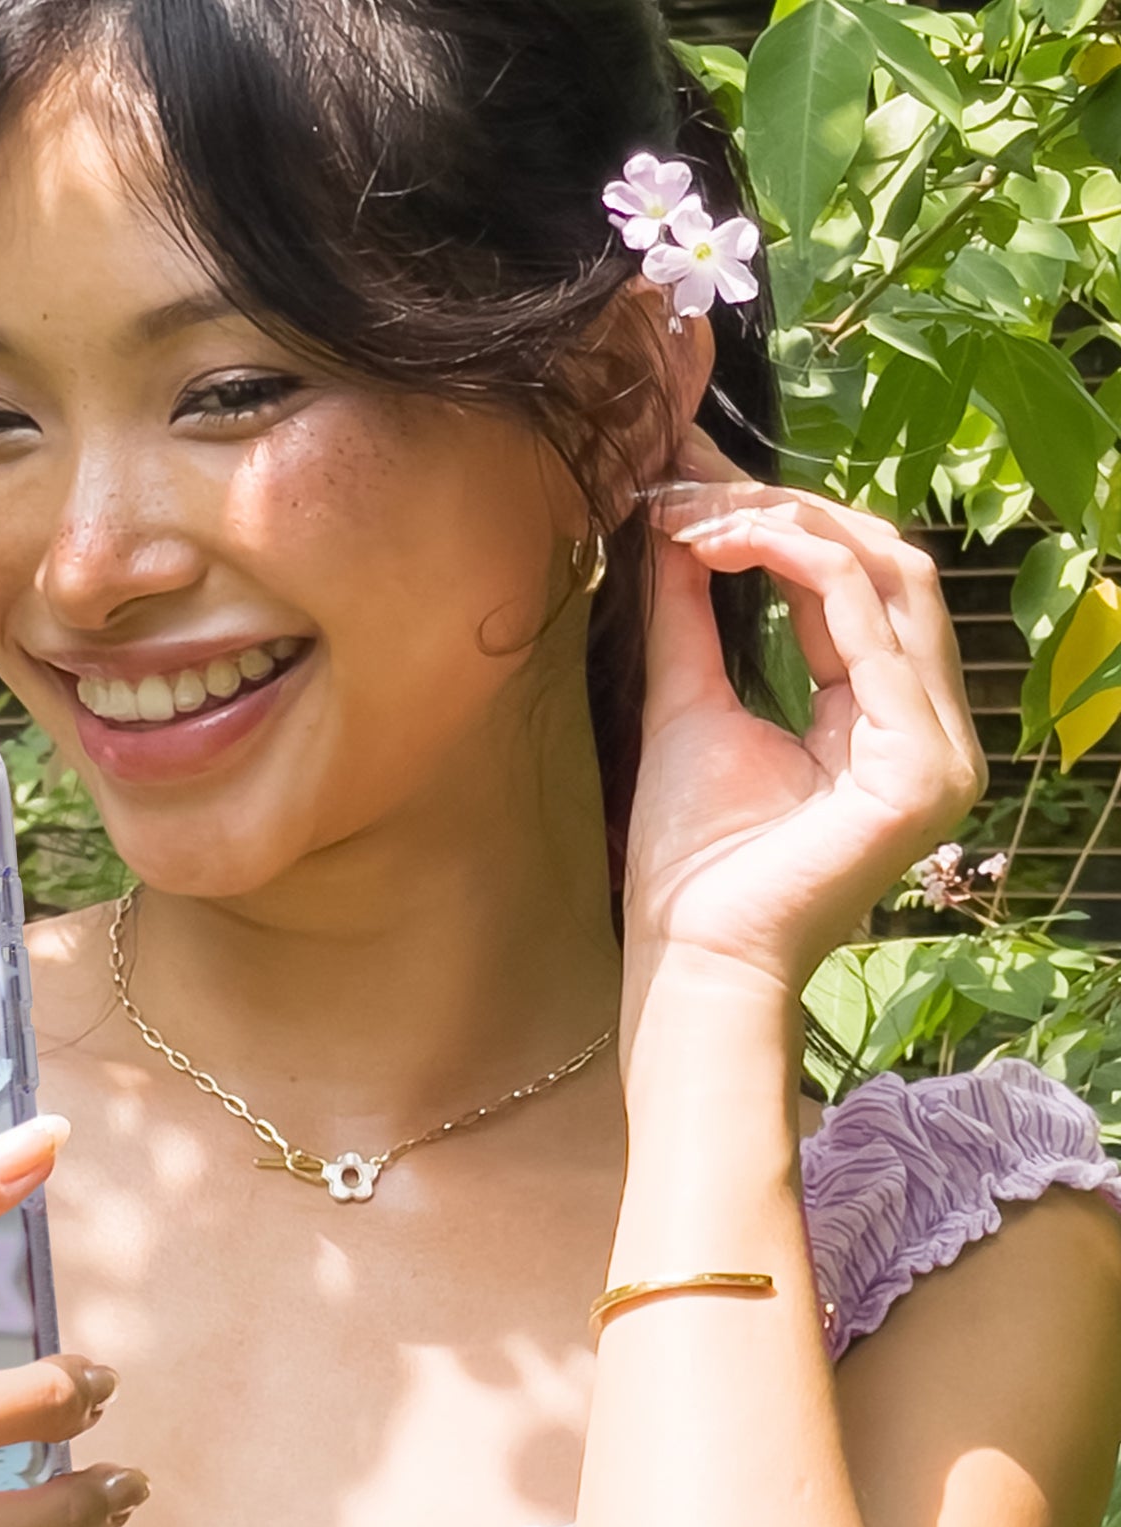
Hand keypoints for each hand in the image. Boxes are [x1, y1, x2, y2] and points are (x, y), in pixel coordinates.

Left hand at [624, 427, 986, 996]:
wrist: (693, 954)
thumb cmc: (692, 860)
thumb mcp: (689, 708)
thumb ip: (690, 620)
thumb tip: (674, 529)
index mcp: (887, 718)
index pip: (855, 585)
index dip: (775, 521)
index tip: (686, 488)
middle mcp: (931, 724)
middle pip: (883, 564)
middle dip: (781, 509)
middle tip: (686, 484)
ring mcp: (940, 745)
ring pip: (885, 575)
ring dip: (782, 527)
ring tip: (694, 514)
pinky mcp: (922, 763)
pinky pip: (867, 624)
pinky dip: (793, 567)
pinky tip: (720, 544)